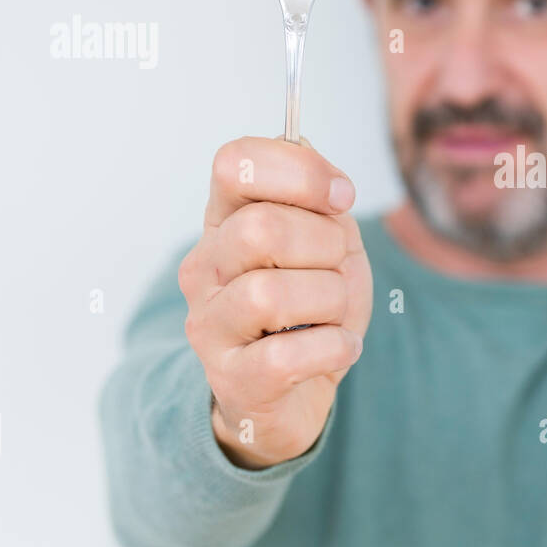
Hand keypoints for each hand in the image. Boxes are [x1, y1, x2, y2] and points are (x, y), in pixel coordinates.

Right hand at [177, 135, 372, 469]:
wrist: (298, 393)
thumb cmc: (313, 307)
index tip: (340, 198)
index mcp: (226, 220)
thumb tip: (308, 153)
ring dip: (329, 301)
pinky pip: (287, 354)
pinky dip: (334, 347)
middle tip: (335, 268)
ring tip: (332, 315)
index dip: (300, 171)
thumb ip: (318, 199)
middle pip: (261, 228)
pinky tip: (338, 347)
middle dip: (325, 246)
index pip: (234, 162)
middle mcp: (205, 267)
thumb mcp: (328, 242)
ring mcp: (210, 325)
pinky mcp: (233, 379)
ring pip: (271, 293)